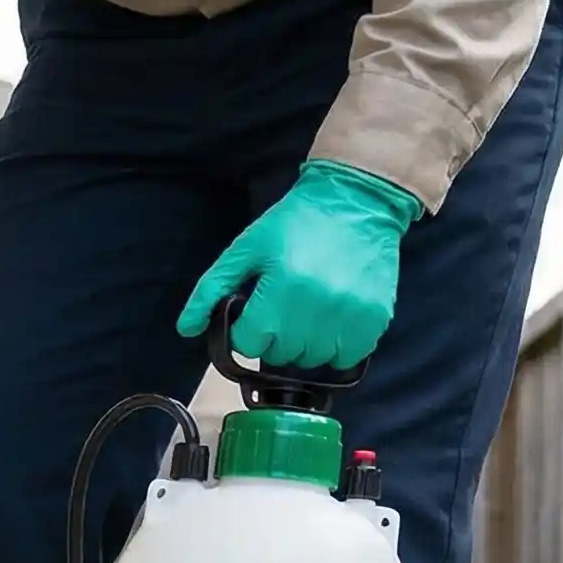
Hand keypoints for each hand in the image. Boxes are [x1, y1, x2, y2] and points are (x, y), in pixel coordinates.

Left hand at [177, 160, 423, 369]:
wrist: (356, 202)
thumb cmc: (295, 224)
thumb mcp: (245, 249)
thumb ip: (211, 290)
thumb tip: (186, 329)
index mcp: (282, 287)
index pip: (250, 343)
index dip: (246, 332)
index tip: (254, 315)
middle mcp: (318, 306)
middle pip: (281, 355)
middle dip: (274, 338)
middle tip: (281, 309)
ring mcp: (351, 315)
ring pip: (313, 360)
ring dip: (304, 345)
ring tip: (306, 313)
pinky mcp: (376, 318)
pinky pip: (348, 357)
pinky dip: (336, 347)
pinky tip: (331, 321)